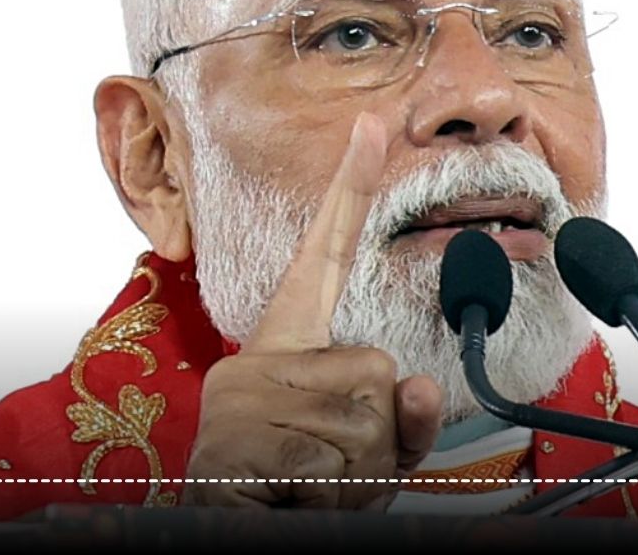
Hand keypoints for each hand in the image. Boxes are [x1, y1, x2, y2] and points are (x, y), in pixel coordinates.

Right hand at [184, 112, 442, 507]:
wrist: (219, 531)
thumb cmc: (293, 492)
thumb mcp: (362, 456)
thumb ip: (398, 420)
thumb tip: (418, 383)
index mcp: (287, 348)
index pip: (325, 254)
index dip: (349, 188)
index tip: (372, 124)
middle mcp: (260, 358)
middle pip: (375, 368)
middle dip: (375, 437)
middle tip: (324, 467)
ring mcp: (243, 396)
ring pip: (366, 422)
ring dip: (356, 474)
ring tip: (305, 485)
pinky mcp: (235, 438)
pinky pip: (335, 464)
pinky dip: (331, 495)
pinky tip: (287, 496)